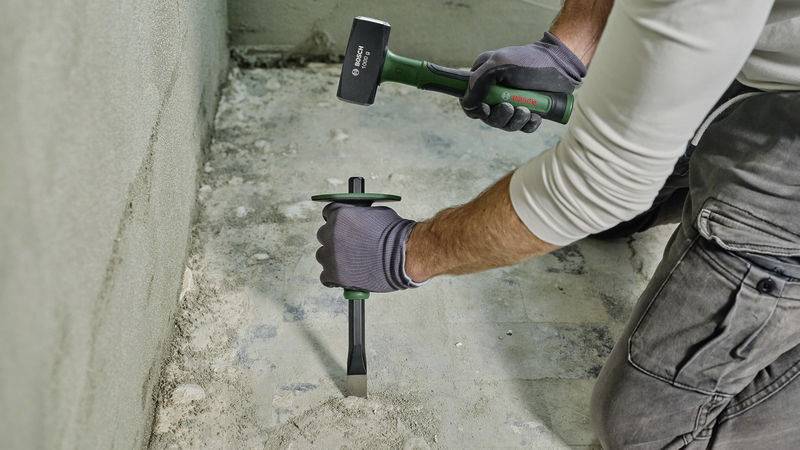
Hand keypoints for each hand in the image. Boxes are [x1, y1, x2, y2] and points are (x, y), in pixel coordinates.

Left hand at [315, 203, 418, 292]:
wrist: (405, 256)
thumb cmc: (396, 235)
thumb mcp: (377, 213)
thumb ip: (360, 214)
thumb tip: (357, 218)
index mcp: (341, 215)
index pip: (328, 213)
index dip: (337, 220)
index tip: (342, 226)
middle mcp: (332, 233)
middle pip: (324, 235)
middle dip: (335, 239)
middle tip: (349, 246)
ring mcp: (332, 254)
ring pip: (323, 256)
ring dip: (333, 258)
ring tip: (350, 262)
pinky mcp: (334, 274)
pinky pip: (325, 277)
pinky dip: (333, 278)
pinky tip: (345, 276)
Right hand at [461, 32, 585, 132]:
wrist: (562, 64)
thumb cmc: (530, 60)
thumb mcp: (499, 65)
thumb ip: (478, 82)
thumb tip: (467, 104)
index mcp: (484, 78)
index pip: (470, 101)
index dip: (475, 110)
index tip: (486, 108)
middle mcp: (496, 92)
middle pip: (488, 117)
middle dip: (499, 117)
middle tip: (510, 107)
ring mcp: (513, 102)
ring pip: (505, 124)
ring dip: (515, 121)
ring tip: (527, 111)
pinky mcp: (529, 110)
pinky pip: (523, 127)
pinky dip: (528, 125)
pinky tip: (536, 117)